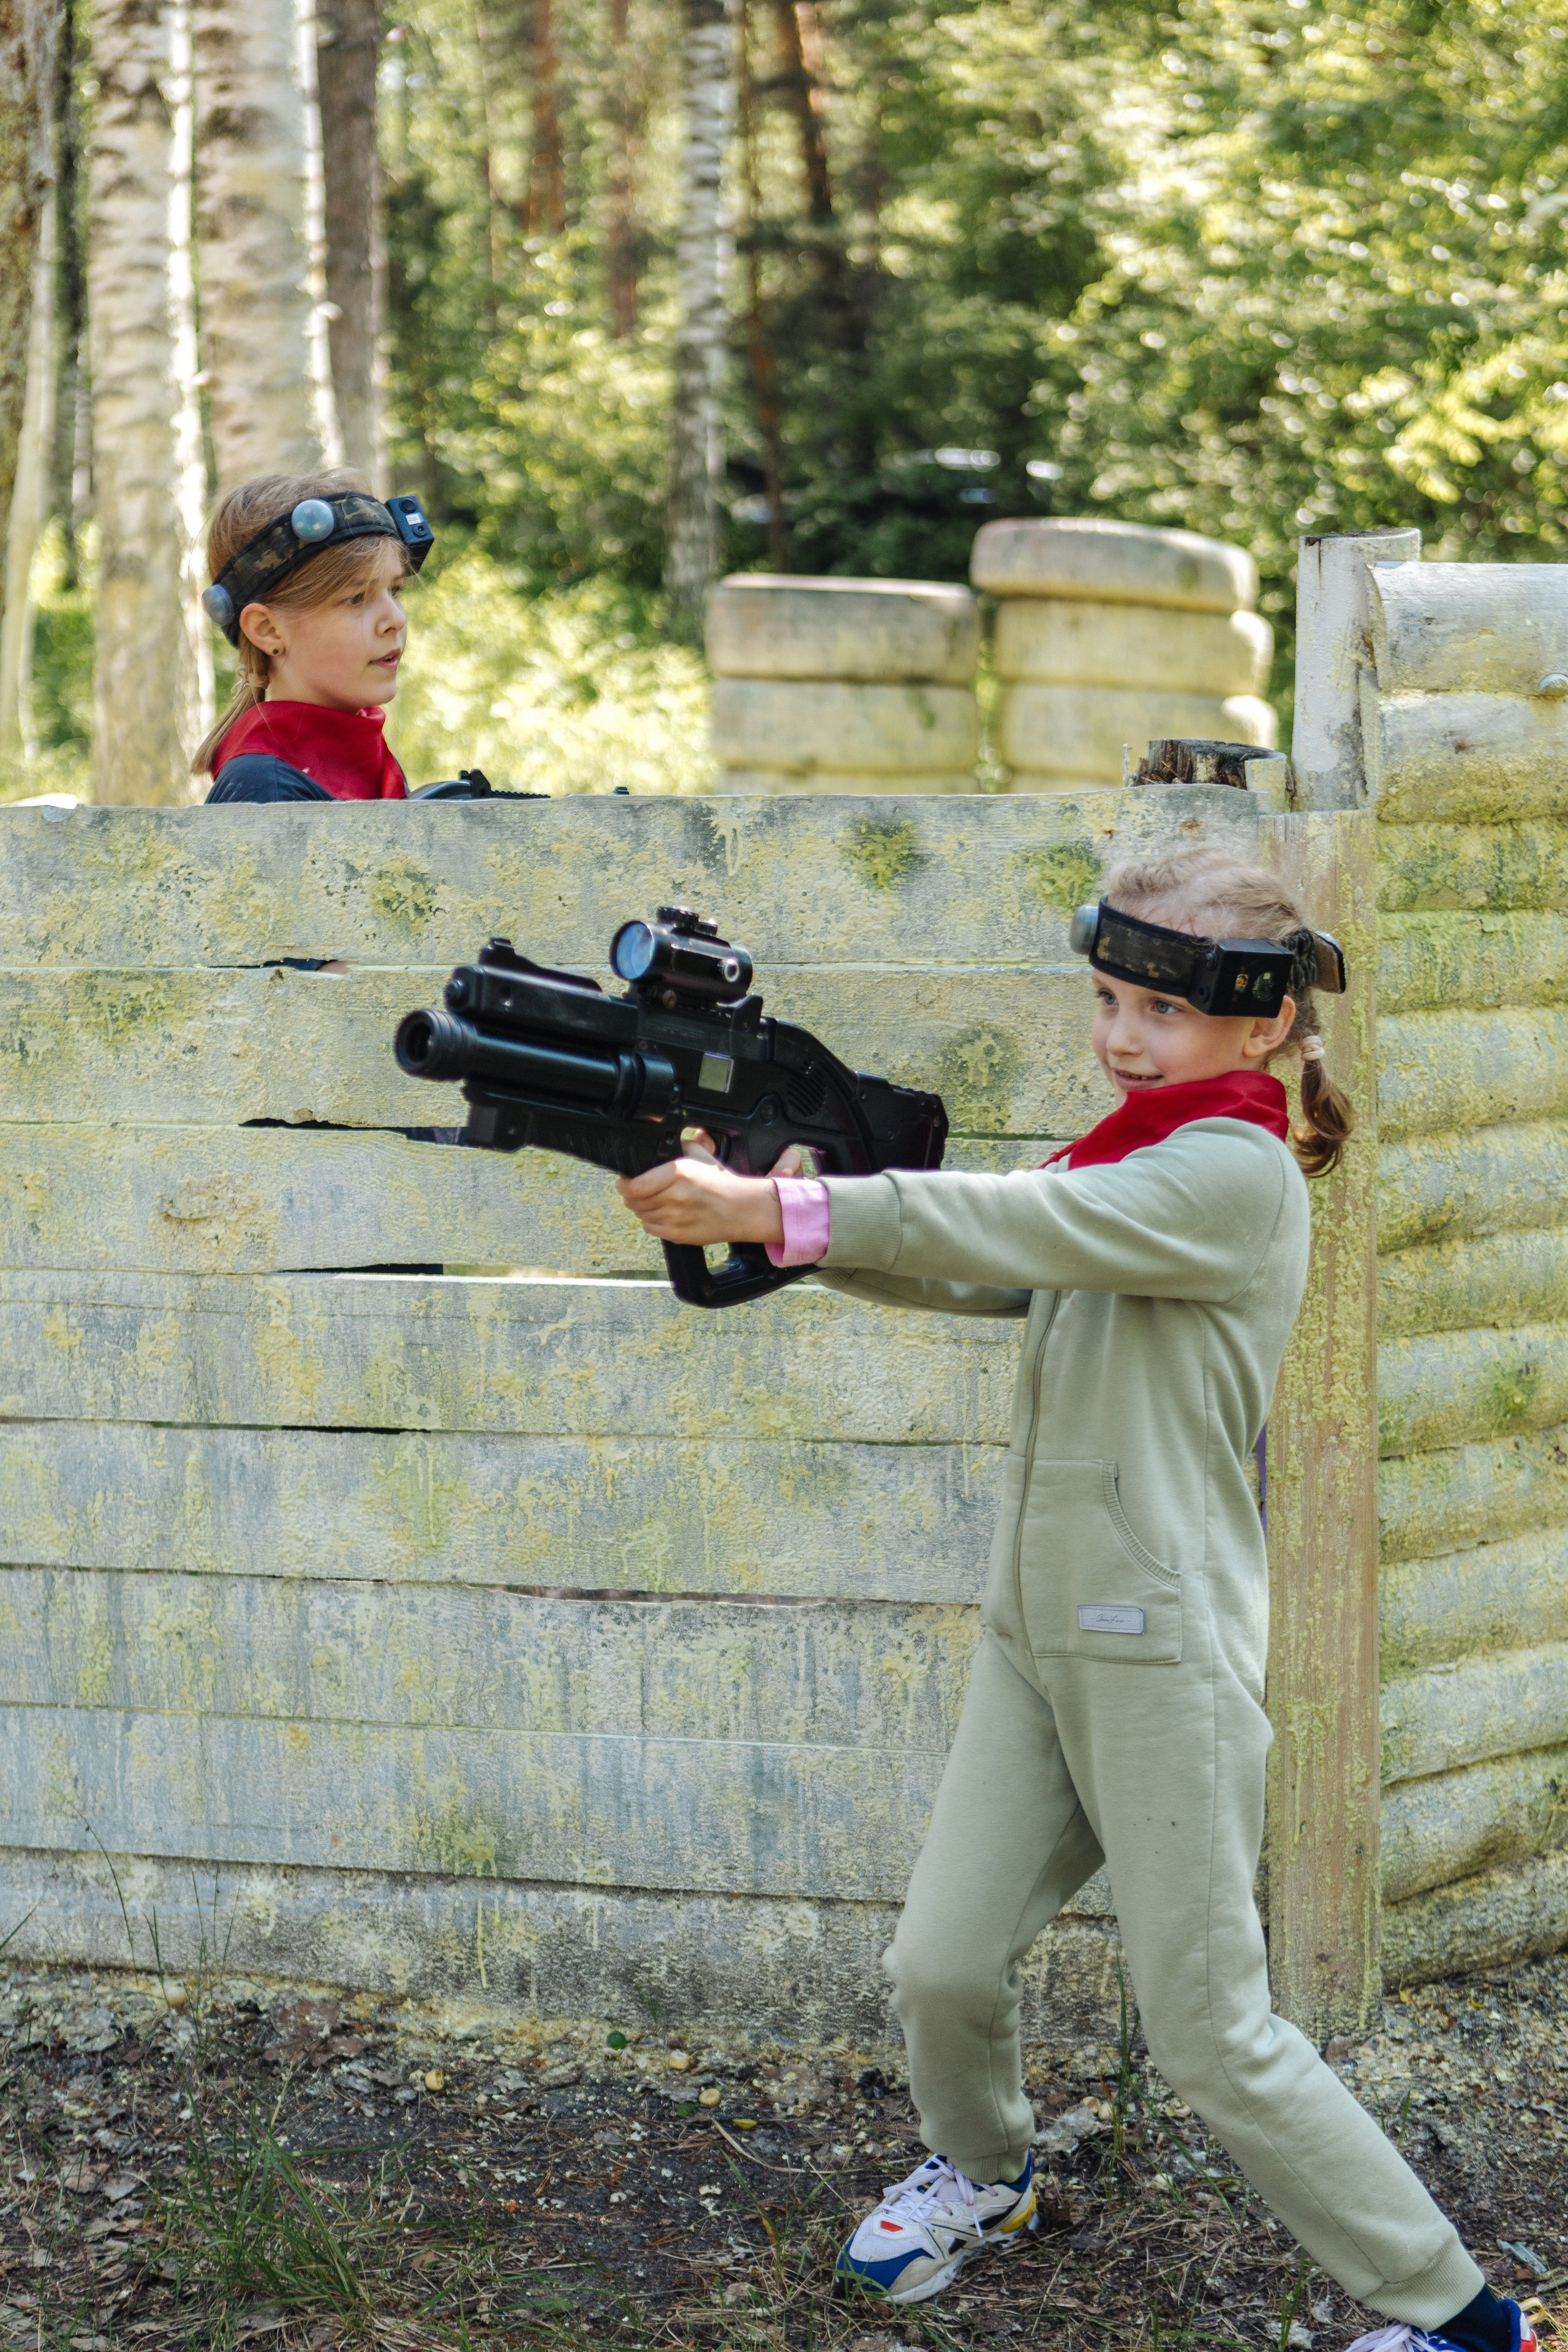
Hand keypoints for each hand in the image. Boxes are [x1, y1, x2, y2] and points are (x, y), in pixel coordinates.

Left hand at [616, 1129, 787, 1246]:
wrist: (743, 1209)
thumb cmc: (722, 1182)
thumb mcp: (701, 1154)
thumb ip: (678, 1147)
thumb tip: (658, 1145)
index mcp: (678, 1174)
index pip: (633, 1186)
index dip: (624, 1184)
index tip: (625, 1180)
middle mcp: (674, 1197)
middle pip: (633, 1202)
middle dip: (632, 1195)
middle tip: (640, 1190)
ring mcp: (675, 1219)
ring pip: (641, 1215)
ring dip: (643, 1208)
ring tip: (656, 1200)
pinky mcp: (678, 1235)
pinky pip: (651, 1228)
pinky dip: (652, 1221)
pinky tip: (664, 1213)